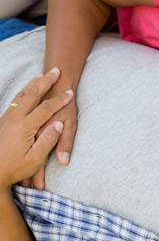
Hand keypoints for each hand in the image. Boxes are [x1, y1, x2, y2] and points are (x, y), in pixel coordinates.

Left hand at [0, 68, 72, 191]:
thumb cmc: (15, 169)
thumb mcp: (35, 159)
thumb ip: (48, 140)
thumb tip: (57, 125)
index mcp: (25, 128)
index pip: (46, 109)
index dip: (59, 100)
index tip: (70, 93)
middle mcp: (14, 120)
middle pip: (32, 95)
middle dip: (45, 82)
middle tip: (56, 70)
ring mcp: (6, 120)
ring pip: (21, 96)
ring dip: (33, 84)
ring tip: (41, 75)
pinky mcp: (1, 123)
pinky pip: (14, 102)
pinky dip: (22, 93)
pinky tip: (25, 92)